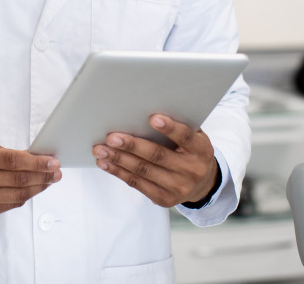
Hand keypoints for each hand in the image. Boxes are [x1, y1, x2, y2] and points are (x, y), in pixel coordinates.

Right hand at [0, 138, 61, 218]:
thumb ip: (2, 152)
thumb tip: (31, 157)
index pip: (13, 161)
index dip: (37, 162)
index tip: (52, 160)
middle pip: (18, 181)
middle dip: (43, 176)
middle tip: (57, 171)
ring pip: (16, 197)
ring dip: (38, 188)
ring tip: (50, 180)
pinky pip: (8, 205)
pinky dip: (23, 197)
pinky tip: (33, 189)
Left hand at [92, 115, 217, 207]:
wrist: (203, 183)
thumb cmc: (191, 149)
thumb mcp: (193, 135)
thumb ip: (178, 123)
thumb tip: (147, 105)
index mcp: (201, 149)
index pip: (185, 137)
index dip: (170, 128)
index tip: (152, 118)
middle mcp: (192, 170)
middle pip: (158, 156)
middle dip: (132, 145)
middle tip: (112, 137)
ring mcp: (178, 187)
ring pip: (143, 171)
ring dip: (118, 160)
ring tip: (101, 150)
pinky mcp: (164, 199)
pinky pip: (138, 184)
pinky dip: (119, 172)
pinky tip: (106, 164)